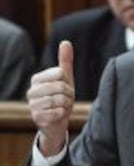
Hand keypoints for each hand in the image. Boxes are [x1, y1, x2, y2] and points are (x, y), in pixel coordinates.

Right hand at [27, 40, 74, 155]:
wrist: (57, 123)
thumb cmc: (61, 98)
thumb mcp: (65, 79)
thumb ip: (65, 61)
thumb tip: (66, 42)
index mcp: (37, 79)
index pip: (60, 73)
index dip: (68, 83)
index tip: (65, 89)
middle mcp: (31, 91)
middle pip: (61, 87)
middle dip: (69, 95)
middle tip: (65, 101)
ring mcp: (32, 105)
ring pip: (60, 100)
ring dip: (66, 106)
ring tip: (62, 108)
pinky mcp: (37, 118)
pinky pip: (57, 112)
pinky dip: (62, 114)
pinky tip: (58, 115)